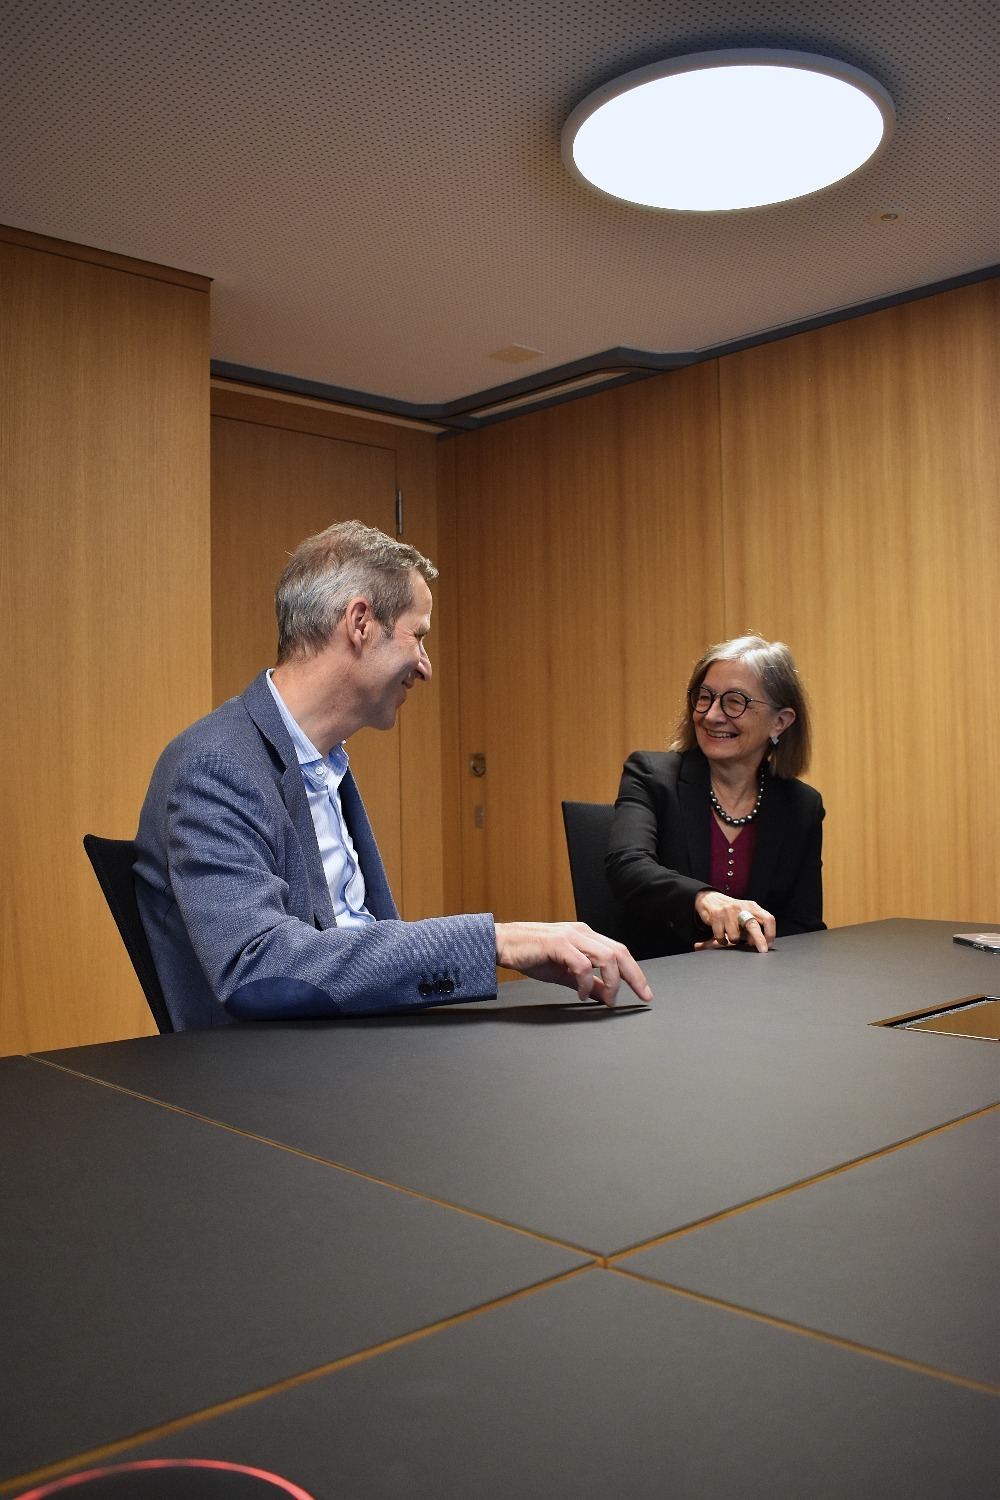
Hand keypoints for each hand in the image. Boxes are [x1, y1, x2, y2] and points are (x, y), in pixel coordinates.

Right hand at [495, 921, 652, 1007]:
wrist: (502, 943)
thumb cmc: (530, 954)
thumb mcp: (565, 972)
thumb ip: (587, 982)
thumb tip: (606, 995)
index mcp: (586, 936)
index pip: (619, 952)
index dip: (635, 972)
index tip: (645, 992)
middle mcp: (582, 932)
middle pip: (620, 952)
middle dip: (634, 976)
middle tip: (641, 996)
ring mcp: (571, 936)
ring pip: (606, 957)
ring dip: (612, 982)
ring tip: (608, 999)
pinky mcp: (558, 944)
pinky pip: (582, 964)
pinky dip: (586, 982)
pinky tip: (581, 994)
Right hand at [693, 892, 774, 952]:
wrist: (711, 899)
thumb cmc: (732, 910)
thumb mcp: (745, 913)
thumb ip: (752, 926)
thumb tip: (757, 943)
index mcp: (752, 906)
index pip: (767, 919)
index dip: (770, 933)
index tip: (768, 944)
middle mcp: (741, 908)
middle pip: (753, 926)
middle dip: (759, 940)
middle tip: (763, 950)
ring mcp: (728, 912)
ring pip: (735, 936)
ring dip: (735, 940)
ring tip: (732, 934)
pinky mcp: (716, 917)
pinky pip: (722, 938)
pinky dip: (723, 941)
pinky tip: (723, 935)